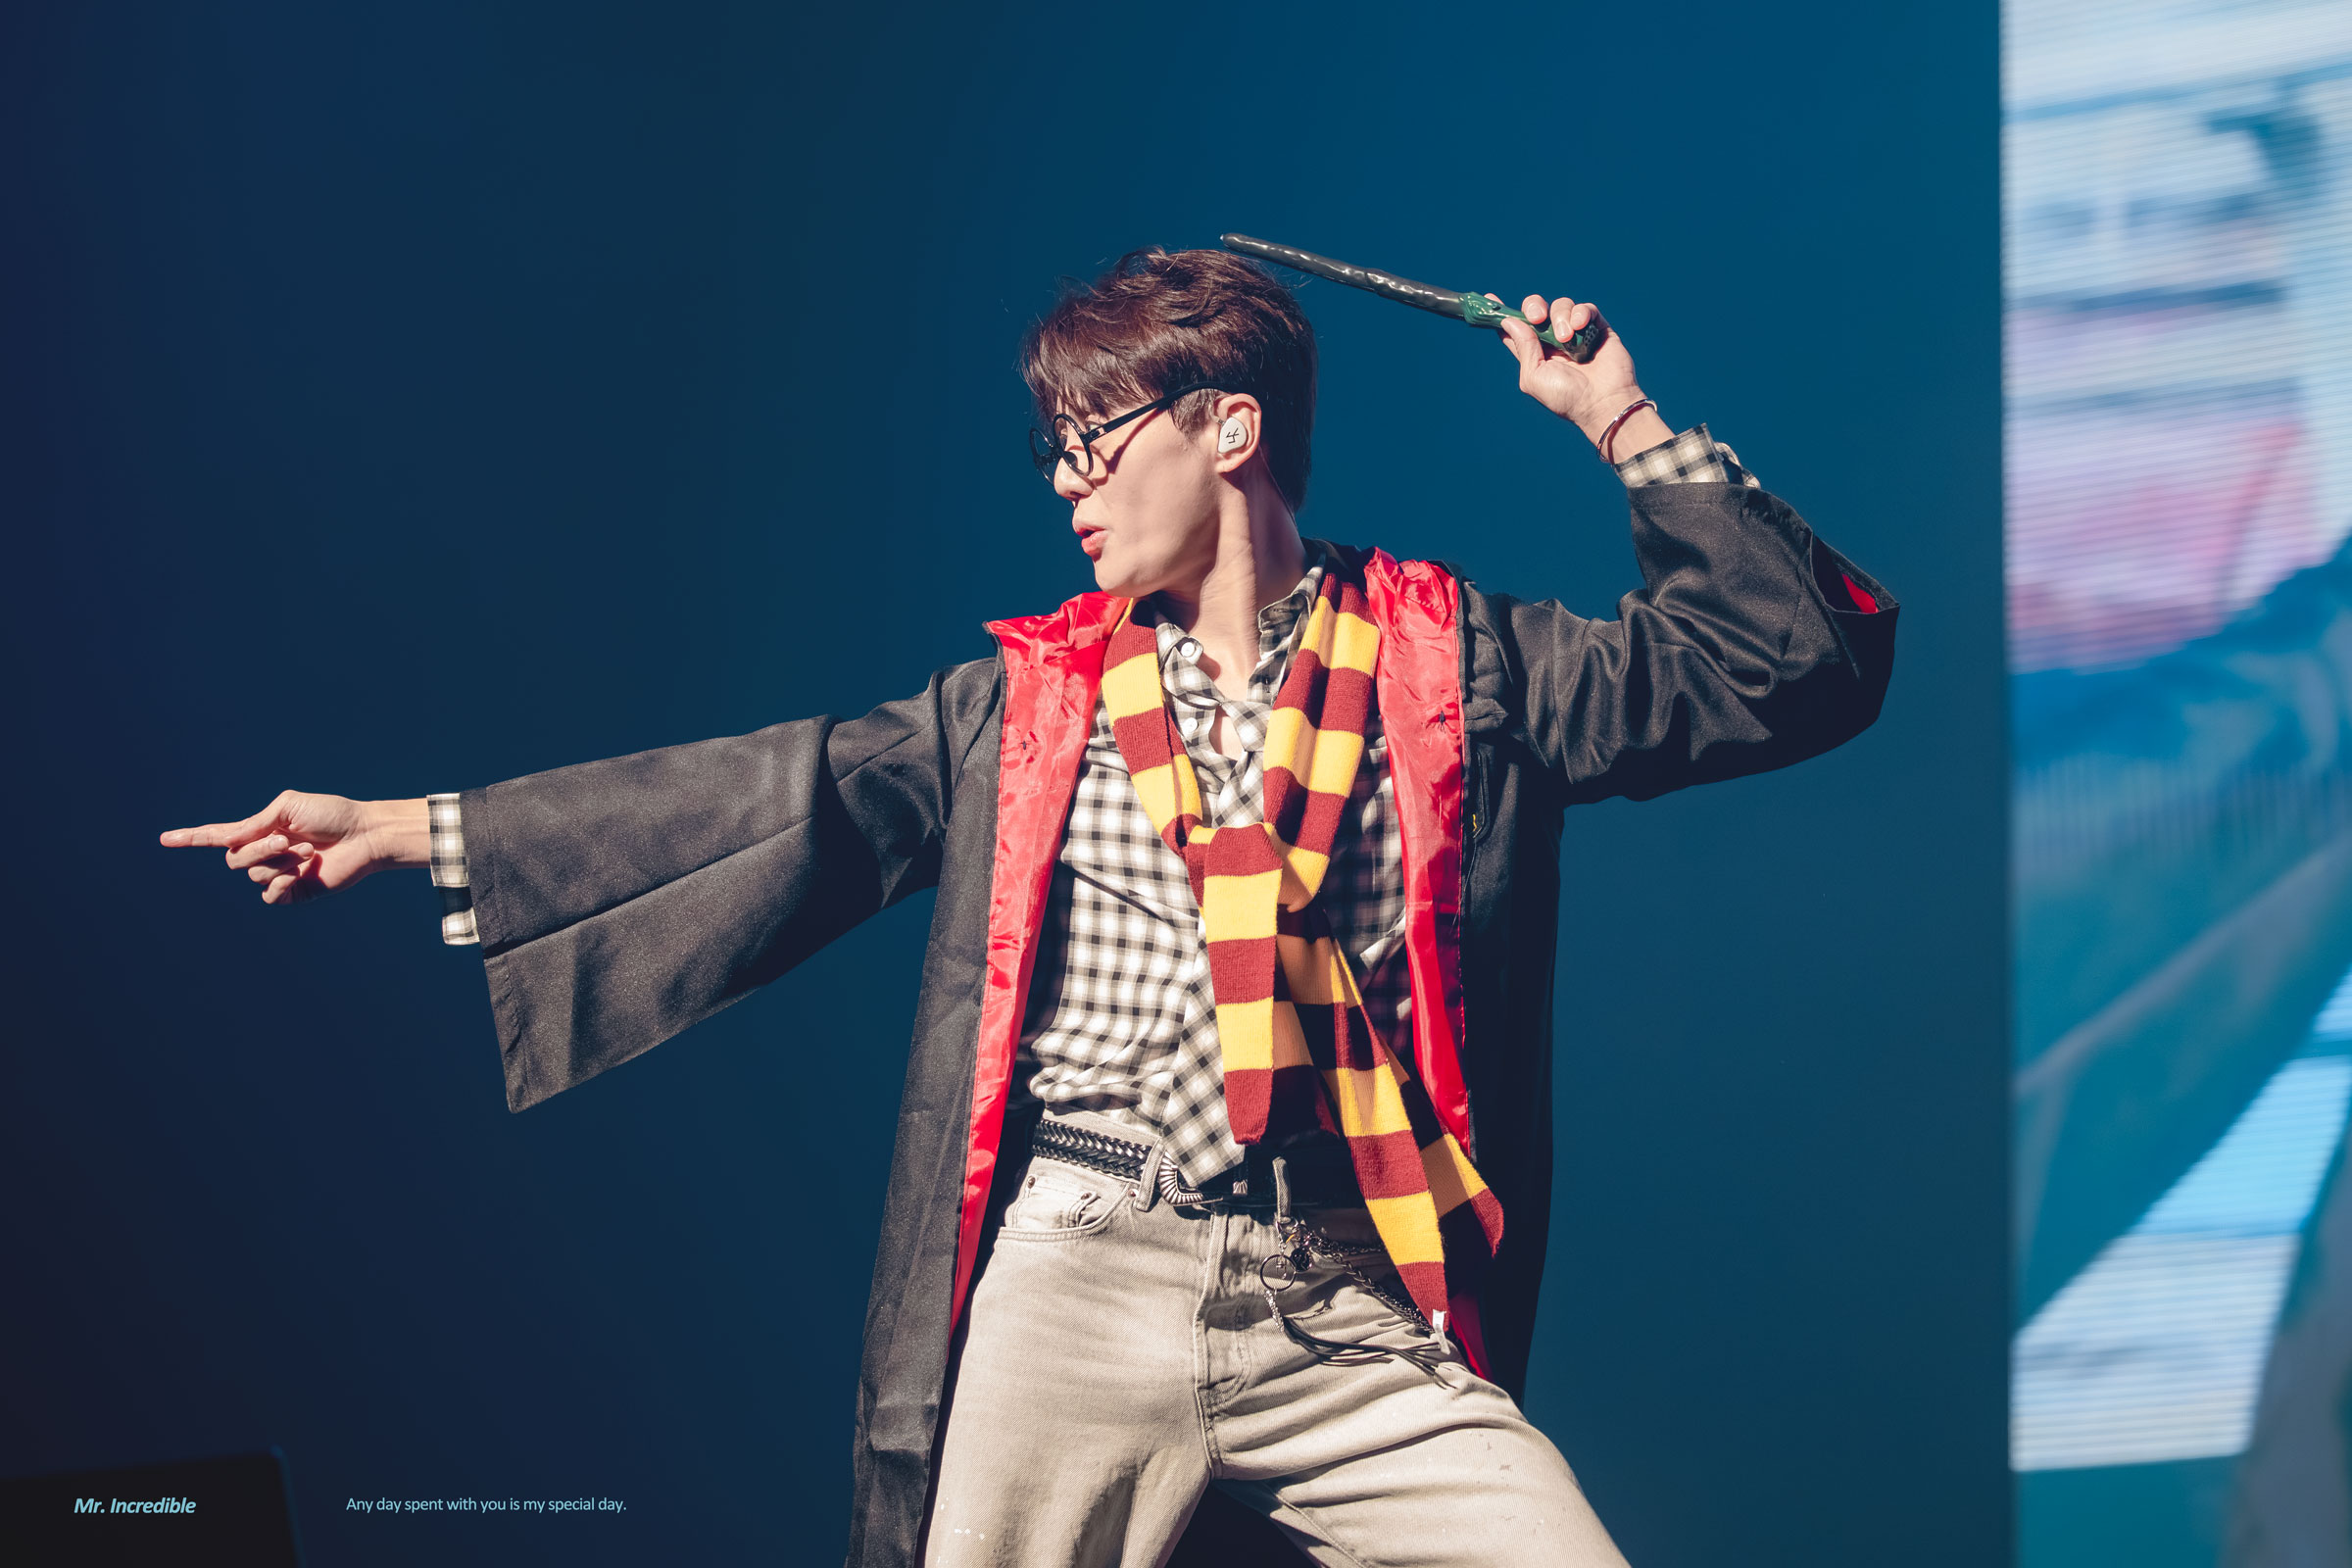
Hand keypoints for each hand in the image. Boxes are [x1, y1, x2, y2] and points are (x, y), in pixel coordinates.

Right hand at [160, 791, 425, 904]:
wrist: (362, 835)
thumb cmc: (330, 814)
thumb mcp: (287, 806)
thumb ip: (255, 822)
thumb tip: (233, 839)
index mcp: (260, 830)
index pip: (218, 836)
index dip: (191, 838)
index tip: (164, 839)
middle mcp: (265, 853)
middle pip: (234, 859)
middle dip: (257, 848)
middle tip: (287, 839)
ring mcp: (278, 873)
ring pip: (252, 874)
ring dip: (277, 860)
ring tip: (306, 851)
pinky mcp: (294, 891)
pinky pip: (269, 895)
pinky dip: (281, 883)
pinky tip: (301, 873)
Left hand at [1489, 293, 1667, 459]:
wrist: (1602, 401)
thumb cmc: (1566, 396)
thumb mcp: (1534, 377)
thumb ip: (1523, 348)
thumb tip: (1509, 321)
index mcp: (1536, 353)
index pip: (1516, 329)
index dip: (1502, 314)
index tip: (1489, 298)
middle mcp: (1554, 340)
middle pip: (1537, 310)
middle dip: (1533, 307)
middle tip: (1537, 318)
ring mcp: (1576, 332)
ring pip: (1561, 305)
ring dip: (1560, 317)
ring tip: (1566, 338)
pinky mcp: (1597, 327)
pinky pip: (1585, 308)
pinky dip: (1579, 313)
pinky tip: (1578, 327)